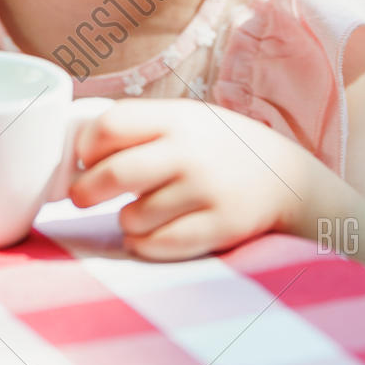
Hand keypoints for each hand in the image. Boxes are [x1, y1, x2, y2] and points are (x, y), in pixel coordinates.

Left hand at [69, 99, 306, 260]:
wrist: (288, 178)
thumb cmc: (218, 148)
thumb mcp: (186, 120)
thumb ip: (141, 129)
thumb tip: (76, 150)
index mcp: (178, 118)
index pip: (112, 124)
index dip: (87, 145)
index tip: (85, 159)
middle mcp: (191, 152)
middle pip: (116, 174)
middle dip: (86, 191)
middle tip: (81, 197)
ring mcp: (207, 191)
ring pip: (132, 218)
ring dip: (124, 220)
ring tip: (137, 213)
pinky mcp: (219, 227)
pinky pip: (156, 245)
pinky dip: (142, 244)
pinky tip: (148, 235)